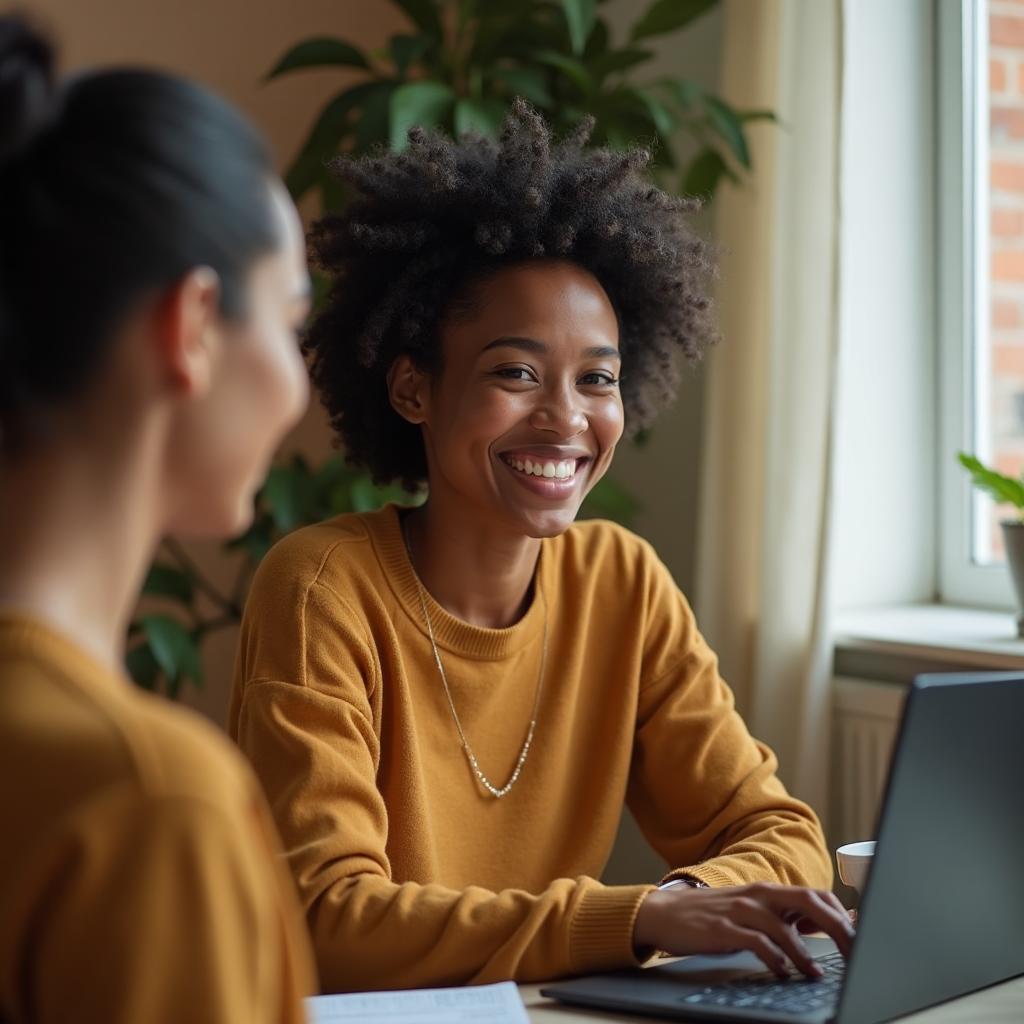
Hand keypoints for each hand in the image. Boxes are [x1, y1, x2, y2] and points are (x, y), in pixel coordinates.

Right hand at [633, 882, 854, 977]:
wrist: (667, 912)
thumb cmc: (716, 916)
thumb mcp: (756, 911)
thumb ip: (792, 917)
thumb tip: (838, 921)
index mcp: (770, 891)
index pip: (817, 896)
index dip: (844, 918)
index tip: (863, 941)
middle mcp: (759, 895)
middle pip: (809, 902)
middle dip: (837, 929)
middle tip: (854, 955)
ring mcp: (741, 909)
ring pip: (783, 926)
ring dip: (804, 953)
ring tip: (815, 975)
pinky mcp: (723, 927)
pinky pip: (755, 942)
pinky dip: (773, 958)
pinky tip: (781, 972)